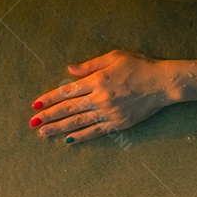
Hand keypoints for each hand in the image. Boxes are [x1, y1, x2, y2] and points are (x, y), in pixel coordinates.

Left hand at [29, 50, 174, 144]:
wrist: (163, 83)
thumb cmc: (139, 65)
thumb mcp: (114, 57)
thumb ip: (90, 65)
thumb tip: (70, 70)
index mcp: (97, 80)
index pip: (67, 91)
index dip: (50, 98)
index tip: (36, 105)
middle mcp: (100, 97)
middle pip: (68, 109)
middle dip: (49, 116)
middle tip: (33, 122)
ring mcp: (109, 112)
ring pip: (79, 122)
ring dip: (59, 128)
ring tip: (43, 133)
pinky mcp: (118, 123)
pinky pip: (95, 131)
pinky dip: (81, 136)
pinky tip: (68, 140)